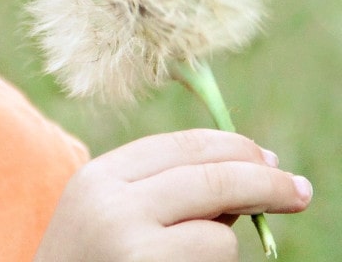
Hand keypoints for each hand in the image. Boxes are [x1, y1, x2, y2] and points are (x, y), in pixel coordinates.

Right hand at [34, 129, 311, 260]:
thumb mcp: (108, 213)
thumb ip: (161, 190)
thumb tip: (247, 177)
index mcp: (100, 177)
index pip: (180, 146)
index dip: (232, 147)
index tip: (268, 160)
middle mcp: (114, 206)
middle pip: (209, 178)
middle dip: (263, 182)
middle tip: (298, 190)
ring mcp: (134, 249)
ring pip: (218, 236)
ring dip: (221, 248)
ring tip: (181, 261)